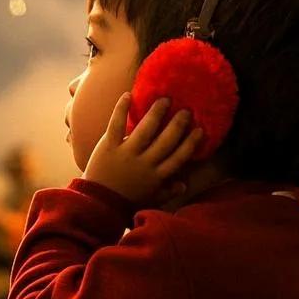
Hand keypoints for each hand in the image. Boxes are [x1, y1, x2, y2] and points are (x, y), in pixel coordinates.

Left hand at [82, 93, 202, 207]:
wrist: (98, 203)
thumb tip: (184, 184)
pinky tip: (128, 95)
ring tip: (165, 100)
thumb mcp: (151, 199)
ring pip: (145, 130)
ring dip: (156, 113)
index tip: (200, 129)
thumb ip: (168, 191)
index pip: (179, 157)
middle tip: (186, 110)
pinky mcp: (109, 146)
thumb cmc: (126, 200)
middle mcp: (145, 163)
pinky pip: (116, 125)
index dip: (191, 142)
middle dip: (178, 124)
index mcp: (157, 176)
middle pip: (166, 140)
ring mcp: (127, 153)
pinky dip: (121, 109)